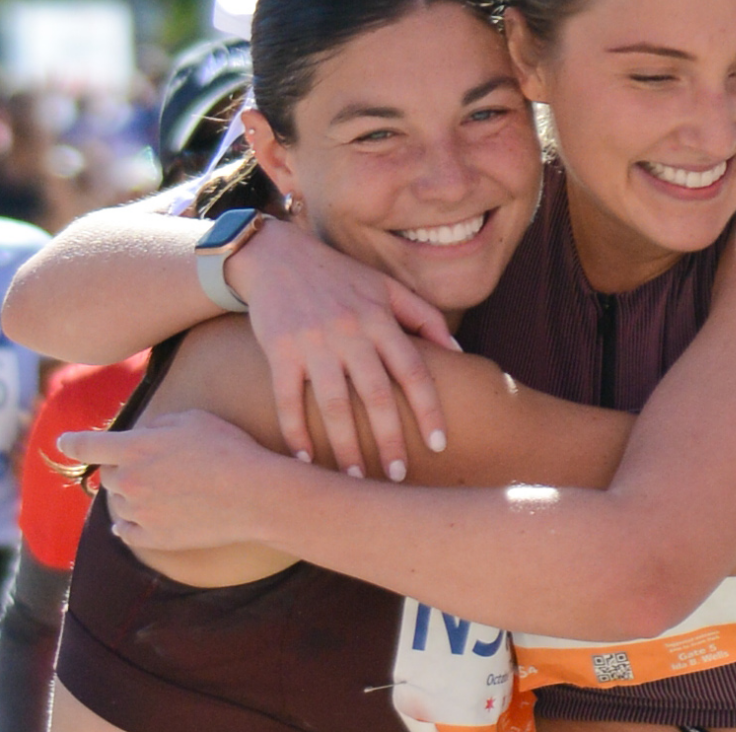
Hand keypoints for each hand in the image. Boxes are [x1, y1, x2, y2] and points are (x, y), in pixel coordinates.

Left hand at [57, 409, 281, 550]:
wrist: (253, 495)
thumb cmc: (227, 449)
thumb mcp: (192, 419)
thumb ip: (157, 425)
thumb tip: (144, 434)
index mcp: (134, 448)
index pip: (87, 446)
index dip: (71, 442)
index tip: (63, 442)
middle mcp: (129, 482)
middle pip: (108, 475)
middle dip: (121, 468)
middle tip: (150, 466)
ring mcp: (140, 513)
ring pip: (119, 503)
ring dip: (131, 495)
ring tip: (160, 491)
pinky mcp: (154, 538)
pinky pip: (127, 532)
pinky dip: (128, 526)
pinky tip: (130, 524)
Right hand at [230, 220, 454, 479]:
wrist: (276, 255)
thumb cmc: (338, 275)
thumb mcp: (386, 286)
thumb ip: (424, 316)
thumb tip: (459, 351)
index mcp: (380, 318)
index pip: (413, 371)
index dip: (428, 410)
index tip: (438, 444)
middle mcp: (349, 331)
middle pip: (376, 395)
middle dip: (390, 440)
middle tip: (398, 476)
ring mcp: (313, 343)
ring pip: (334, 404)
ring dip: (346, 446)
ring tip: (356, 480)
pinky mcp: (279, 350)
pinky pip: (288, 399)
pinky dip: (296, 432)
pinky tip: (305, 460)